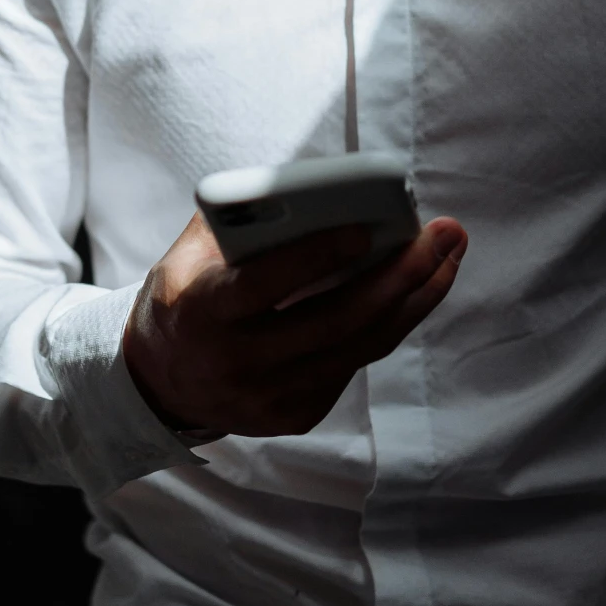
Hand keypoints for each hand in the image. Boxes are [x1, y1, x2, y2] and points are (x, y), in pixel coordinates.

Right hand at [122, 210, 467, 443]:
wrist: (158, 384)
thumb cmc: (184, 298)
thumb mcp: (187, 257)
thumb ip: (237, 224)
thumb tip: (307, 189)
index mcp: (203, 313)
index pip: (266, 285)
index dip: (315, 257)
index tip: (364, 228)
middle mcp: (237, 364)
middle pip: (335, 322)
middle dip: (399, 276)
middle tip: (443, 236)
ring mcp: (268, 398)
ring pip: (358, 348)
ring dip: (413, 301)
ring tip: (447, 258)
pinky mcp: (294, 416)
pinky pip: (352, 365)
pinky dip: (386, 325)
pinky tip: (414, 292)